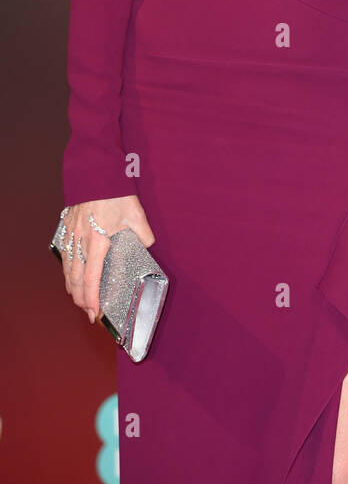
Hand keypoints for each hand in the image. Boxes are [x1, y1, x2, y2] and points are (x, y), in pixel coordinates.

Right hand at [59, 196, 155, 324]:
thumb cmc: (114, 191)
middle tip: (87, 312)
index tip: (94, 313)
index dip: (91, 298)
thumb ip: (143, 232)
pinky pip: (63, 253)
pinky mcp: (66, 226)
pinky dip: (66, 267)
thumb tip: (148, 245)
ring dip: (71, 286)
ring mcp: (71, 233)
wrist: (94, 170)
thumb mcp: (135, 213)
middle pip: (75, 278)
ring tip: (77, 298)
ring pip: (67, 267)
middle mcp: (81, 240)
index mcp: (98, 240)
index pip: (91, 278)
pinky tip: (69, 273)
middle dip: (80, 299)